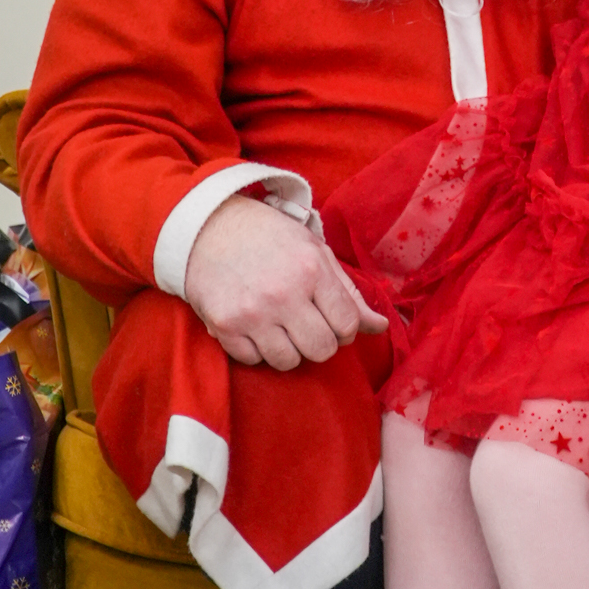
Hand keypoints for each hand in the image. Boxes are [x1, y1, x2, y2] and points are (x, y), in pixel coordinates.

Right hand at [184, 193, 386, 370]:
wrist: (208, 227)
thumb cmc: (269, 237)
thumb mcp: (314, 251)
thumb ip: (348, 292)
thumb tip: (380, 326)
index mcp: (312, 270)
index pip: (347, 326)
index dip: (344, 328)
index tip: (331, 318)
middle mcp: (284, 294)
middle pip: (321, 350)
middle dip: (319, 342)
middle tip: (306, 324)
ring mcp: (252, 313)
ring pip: (288, 362)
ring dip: (288, 349)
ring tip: (279, 325)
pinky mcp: (225, 326)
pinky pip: (253, 361)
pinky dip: (257, 350)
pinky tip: (254, 326)